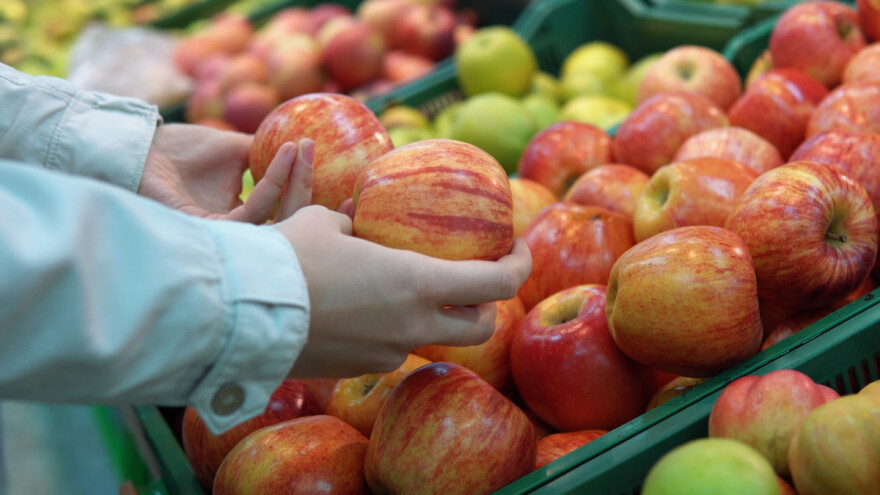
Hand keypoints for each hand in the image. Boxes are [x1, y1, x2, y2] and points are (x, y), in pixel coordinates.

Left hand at [139, 123, 314, 222]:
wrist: (144, 148)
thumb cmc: (183, 149)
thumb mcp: (236, 149)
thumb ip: (265, 154)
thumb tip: (302, 147)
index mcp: (243, 214)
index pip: (285, 212)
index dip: (309, 192)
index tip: (326, 164)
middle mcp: (236, 229)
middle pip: (287, 221)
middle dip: (307, 187)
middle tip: (314, 152)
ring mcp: (225, 233)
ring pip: (274, 220)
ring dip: (292, 182)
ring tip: (298, 150)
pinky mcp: (210, 231)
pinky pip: (252, 213)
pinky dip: (271, 184)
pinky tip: (282, 157)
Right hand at [273, 206, 532, 377]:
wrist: (237, 312)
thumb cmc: (286, 256)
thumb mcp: (324, 221)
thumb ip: (355, 223)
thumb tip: (356, 219)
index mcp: (419, 285)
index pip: (499, 285)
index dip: (519, 265)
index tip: (516, 247)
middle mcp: (412, 328)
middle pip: (478, 326)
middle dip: (485, 302)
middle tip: (472, 273)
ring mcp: (386, 354)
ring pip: (427, 337)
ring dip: (428, 314)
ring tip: (399, 283)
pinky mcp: (356, 369)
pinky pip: (386, 346)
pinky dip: (386, 326)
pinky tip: (355, 303)